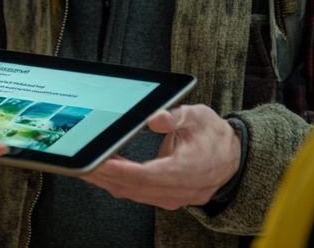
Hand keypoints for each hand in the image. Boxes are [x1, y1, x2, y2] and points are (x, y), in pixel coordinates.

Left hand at [81, 104, 240, 209]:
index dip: (118, 170)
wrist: (233, 159)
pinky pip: (137, 193)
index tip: (98, 161)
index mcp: (186, 170)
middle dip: (103, 175)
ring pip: (131, 193)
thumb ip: (176, 115)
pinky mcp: (165, 197)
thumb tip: (155, 116)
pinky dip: (118, 182)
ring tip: (86, 164)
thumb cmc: (215, 137)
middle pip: (132, 187)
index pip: (144, 175)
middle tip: (80, 162)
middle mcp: (177, 189)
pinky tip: (105, 170)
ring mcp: (171, 197)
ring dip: (107, 180)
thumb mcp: (199, 116)